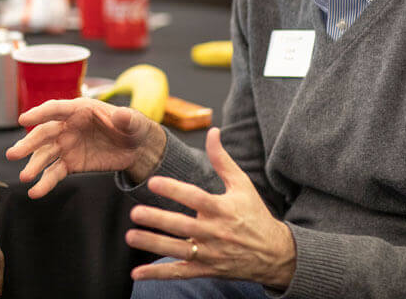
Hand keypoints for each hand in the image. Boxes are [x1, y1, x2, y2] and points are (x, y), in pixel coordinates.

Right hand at [5, 98, 165, 198]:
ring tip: (24, 178)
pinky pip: (54, 173)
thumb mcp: (134, 122)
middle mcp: (68, 126)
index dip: (39, 114)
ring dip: (33, 165)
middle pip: (44, 134)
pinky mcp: (71, 164)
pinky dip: (45, 183)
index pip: (55, 109)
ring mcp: (67, 146)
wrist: (137, 149)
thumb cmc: (133, 127)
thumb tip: (121, 116)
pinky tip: (35, 192)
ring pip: (45, 155)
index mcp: (80, 109)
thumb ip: (127, 118)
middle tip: (13, 154)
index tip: (22, 120)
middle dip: (29, 143)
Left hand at [124, 128, 295, 288]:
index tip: (153, 182)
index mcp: (222, 209)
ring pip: (178, 250)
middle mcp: (215, 232)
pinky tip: (136, 274)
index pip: (195, 198)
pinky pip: (180, 273)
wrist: (275, 255)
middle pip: (183, 226)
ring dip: (153, 244)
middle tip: (135, 213)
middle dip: (158, 220)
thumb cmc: (254, 215)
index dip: (174, 190)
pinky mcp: (206, 269)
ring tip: (131, 236)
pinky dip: (158, 274)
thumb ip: (222, 159)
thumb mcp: (243, 185)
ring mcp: (210, 253)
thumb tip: (212, 131)